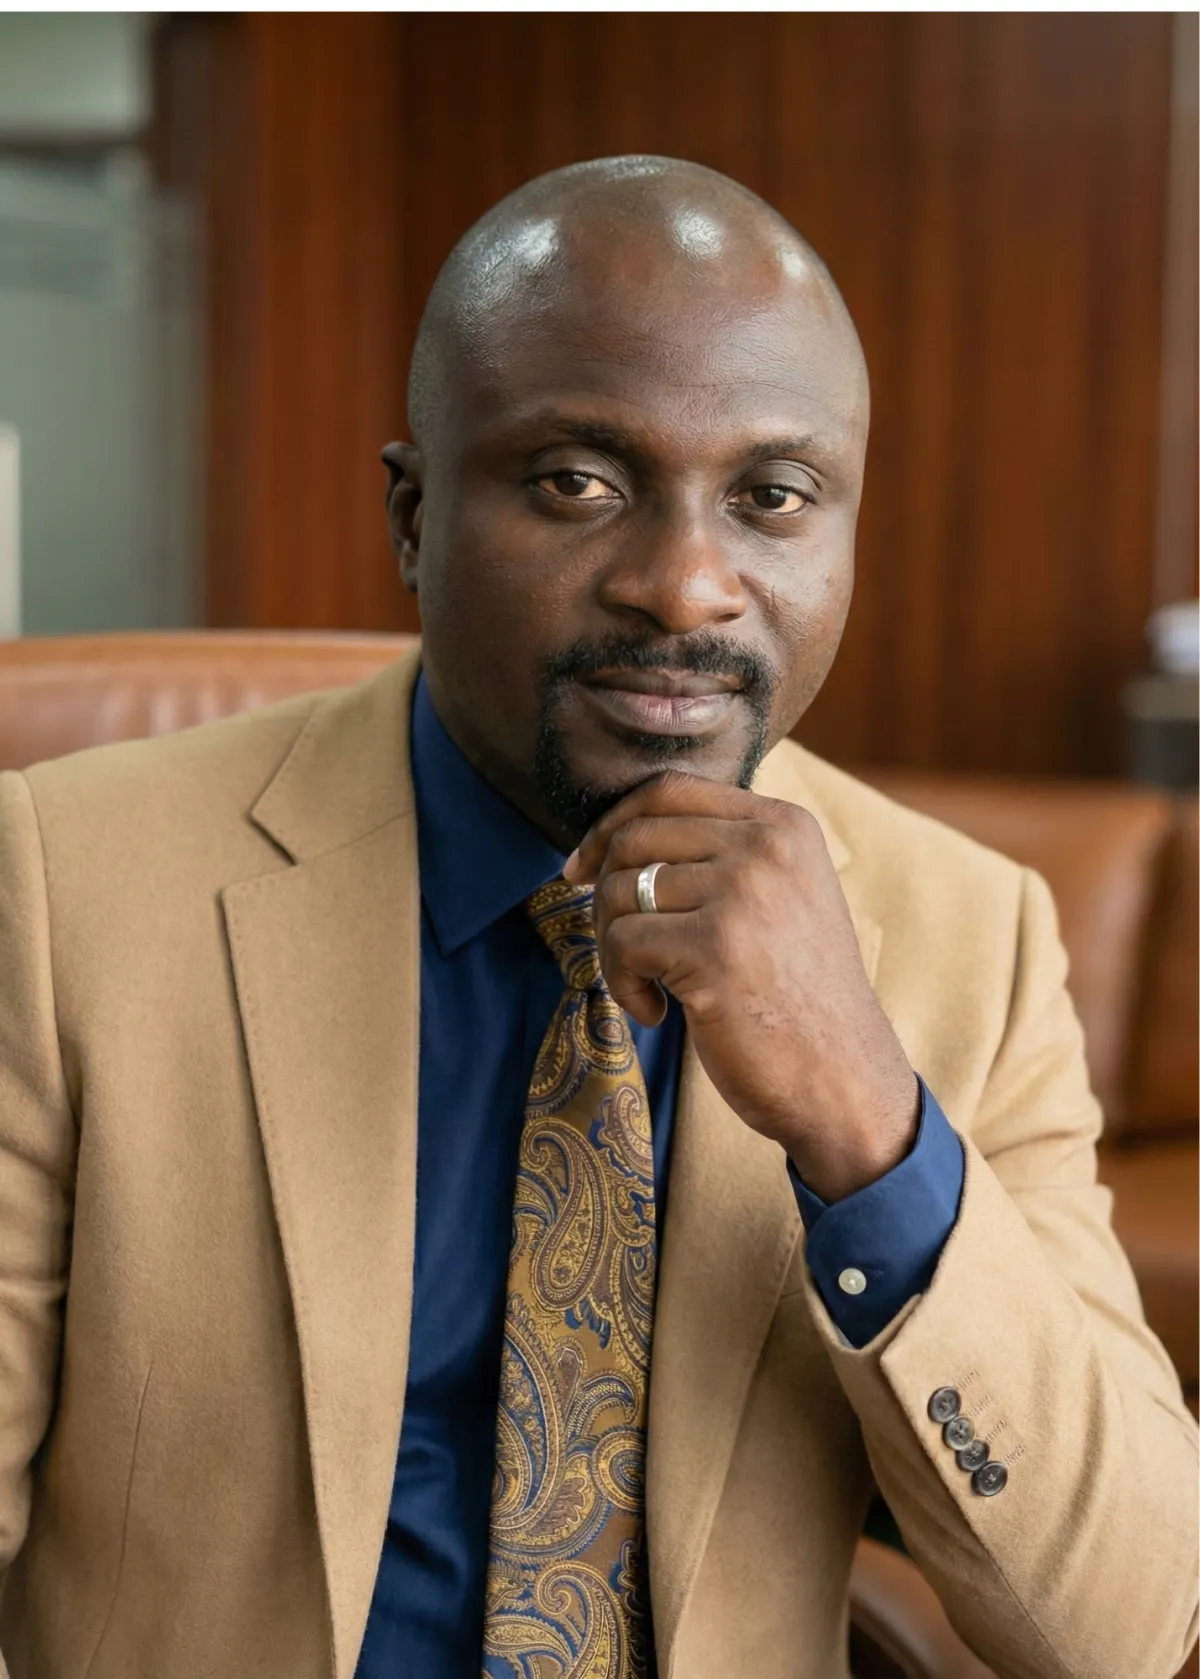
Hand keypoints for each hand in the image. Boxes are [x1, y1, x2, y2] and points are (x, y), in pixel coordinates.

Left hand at [563, 771, 919, 1201]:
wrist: (842, 1080)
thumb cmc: (795, 998)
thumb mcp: (781, 899)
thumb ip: (722, 855)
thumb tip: (612, 836)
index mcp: (785, 825)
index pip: (668, 790)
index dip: (611, 824)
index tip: (582, 869)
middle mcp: (767, 846)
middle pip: (635, 836)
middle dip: (603, 892)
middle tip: (620, 949)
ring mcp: (743, 894)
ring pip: (618, 890)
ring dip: (613, 946)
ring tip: (648, 986)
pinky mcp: (715, 948)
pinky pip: (622, 943)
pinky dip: (622, 984)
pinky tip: (657, 1013)